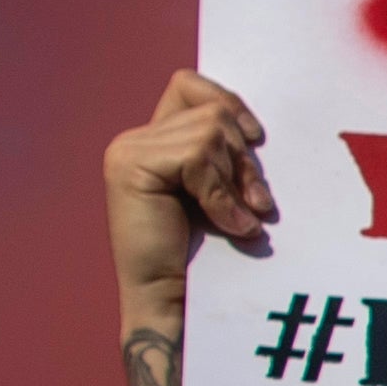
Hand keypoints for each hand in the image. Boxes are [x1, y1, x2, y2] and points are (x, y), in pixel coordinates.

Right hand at [104, 71, 274, 385]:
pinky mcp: (130, 166)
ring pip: (210, 133)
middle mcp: (134, 139)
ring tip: (243, 217)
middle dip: (245, 158)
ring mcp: (128, 151)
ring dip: (237, 179)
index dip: (228, 101)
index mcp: (153, 140)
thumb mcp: (222, 191)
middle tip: (258, 203)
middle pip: (212, 112)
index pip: (190, 84)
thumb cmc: (207, 254)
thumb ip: (224, 155)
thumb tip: (255, 127)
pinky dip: (223, 195)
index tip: (257, 138)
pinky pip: (197, 159)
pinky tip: (232, 227)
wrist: (175, 301)